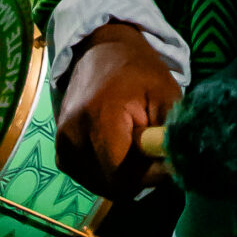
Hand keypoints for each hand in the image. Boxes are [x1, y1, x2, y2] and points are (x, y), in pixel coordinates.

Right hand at [55, 21, 182, 196]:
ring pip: (101, 185)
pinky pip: (89, 178)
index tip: (165, 160)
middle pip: (111, 185)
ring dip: (123, 176)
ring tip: (134, 145)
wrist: (101, 52)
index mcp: (100, 118)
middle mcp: (73, 135)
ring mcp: (62, 144)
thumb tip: (176, 169)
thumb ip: (170, 135)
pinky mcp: (60, 151)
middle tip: (152, 152)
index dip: (148, 176)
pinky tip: (118, 150)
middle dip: (138, 176)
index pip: (122, 176)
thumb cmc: (139, 71)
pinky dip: (107, 172)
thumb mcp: (165, 94)